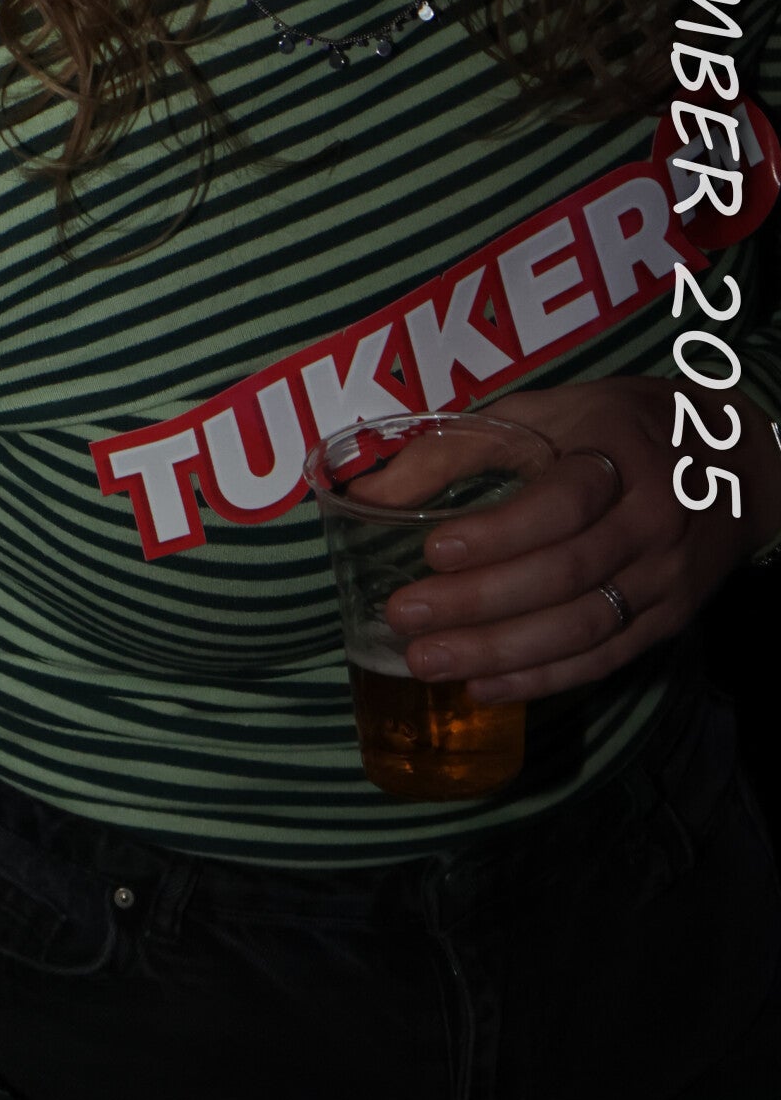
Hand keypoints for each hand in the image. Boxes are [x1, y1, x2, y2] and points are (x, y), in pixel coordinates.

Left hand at [383, 378, 780, 706]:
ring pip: (582, 628)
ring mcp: (664, 577)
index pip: (559, 504)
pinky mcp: (670, 619)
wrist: (734, 459)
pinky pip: (604, 659)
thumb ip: (453, 449)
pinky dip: (542, 678)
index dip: (498, 533)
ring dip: (500, 654)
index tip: (434, 551)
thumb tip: (365, 495)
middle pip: (564, 575)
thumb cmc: (615, 428)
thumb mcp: (540, 413)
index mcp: (616, 456)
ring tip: (428, 662)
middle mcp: (649, 520)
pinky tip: (486, 686)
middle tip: (406, 618)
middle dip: (479, 604)